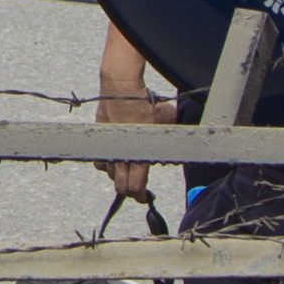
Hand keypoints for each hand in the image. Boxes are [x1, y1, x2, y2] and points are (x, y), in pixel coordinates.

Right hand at [96, 80, 170, 204]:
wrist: (121, 87)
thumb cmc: (145, 102)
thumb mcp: (168, 121)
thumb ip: (172, 138)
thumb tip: (183, 144)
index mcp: (139, 155)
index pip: (135, 187)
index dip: (140, 196)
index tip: (145, 196)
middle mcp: (121, 155)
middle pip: (120, 186)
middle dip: (129, 189)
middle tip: (137, 187)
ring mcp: (108, 146)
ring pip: (110, 173)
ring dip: (118, 175)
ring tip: (127, 169)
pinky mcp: (100, 137)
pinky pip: (100, 159)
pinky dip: (106, 162)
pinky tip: (114, 157)